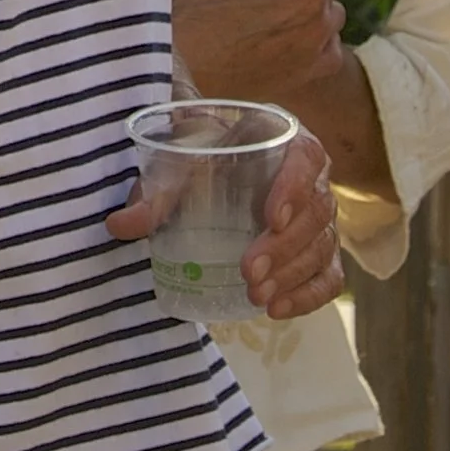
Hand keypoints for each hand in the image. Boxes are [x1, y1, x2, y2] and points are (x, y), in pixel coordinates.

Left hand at [105, 126, 344, 321]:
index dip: (295, 187)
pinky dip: (311, 296)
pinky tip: (278, 311)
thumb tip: (120, 225)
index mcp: (284, 139)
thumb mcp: (180, 163)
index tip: (270, 218)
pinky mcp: (317, 250)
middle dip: (285, 247)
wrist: (215, 165)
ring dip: (294, 275)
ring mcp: (318, 216)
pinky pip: (329, 275)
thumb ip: (157, 191)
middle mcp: (311, 176)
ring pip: (323, 245)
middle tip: (249, 272)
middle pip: (316, 210)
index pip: (306, 157)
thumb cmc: (201, 156)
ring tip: (257, 298)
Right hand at [171, 0, 348, 104]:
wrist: (184, 72)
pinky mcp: (312, 74)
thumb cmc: (203, 11)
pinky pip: (326, 44)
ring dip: (305, 5)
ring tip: (263, 13)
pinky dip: (311, 38)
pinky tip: (277, 38)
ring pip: (325, 9)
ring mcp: (320, 48)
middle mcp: (324, 16)